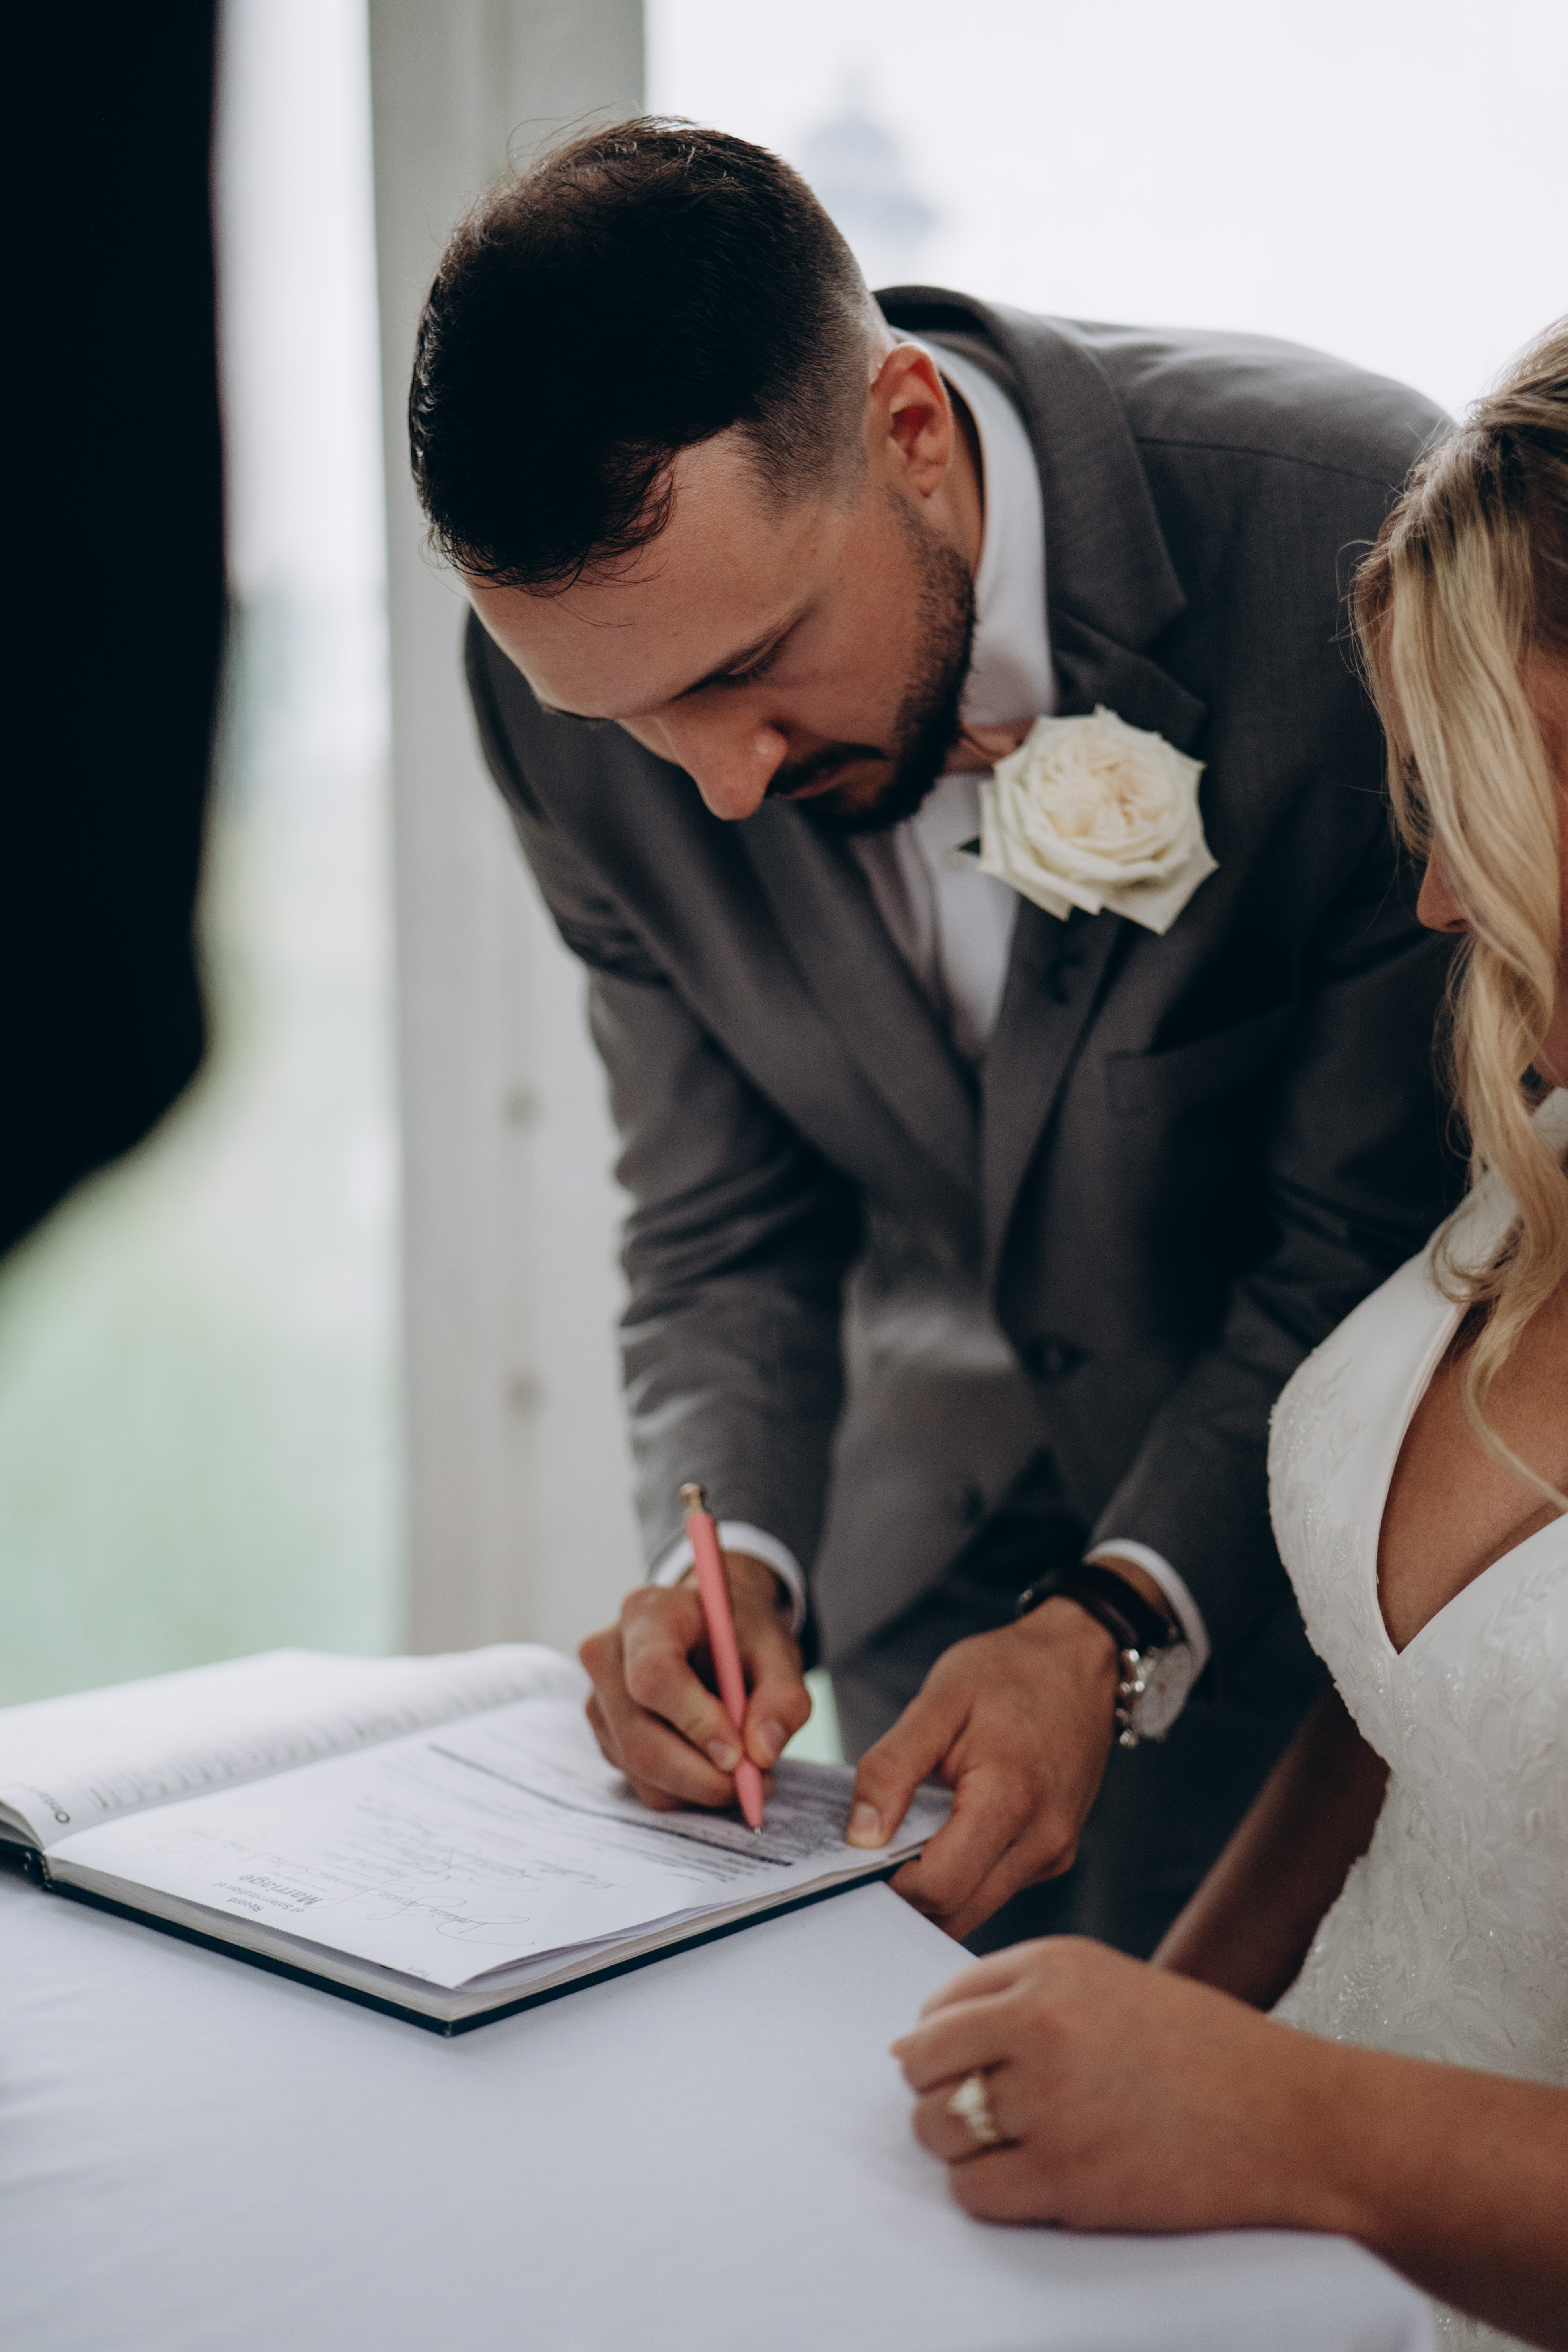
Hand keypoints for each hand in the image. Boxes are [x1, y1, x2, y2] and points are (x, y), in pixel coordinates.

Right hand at [578, 1553, 810, 1812]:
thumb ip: (783, 1698)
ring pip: (639, 1768)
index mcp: (648, 1614)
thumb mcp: (778, 1652)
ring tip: (746, 1773)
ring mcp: (599, 1698)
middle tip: (756, 1783)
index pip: (655, 1676)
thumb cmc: (742, 1636)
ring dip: (698, 1788)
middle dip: (702, 1776)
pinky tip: (715, 1768)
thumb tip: (762, 1752)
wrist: (714, 1632)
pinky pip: (640, 1783)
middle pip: (640, 1737)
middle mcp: (608, 1654)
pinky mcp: (605, 1734)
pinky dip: (684, 1791)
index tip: (740, 1754)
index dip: (697, 1723)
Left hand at [843, 1599, 1121, 1938]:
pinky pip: (995, 1888)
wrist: (1077, 1660)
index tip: (856, 1855)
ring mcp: (1053, 1852)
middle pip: (955, 1911)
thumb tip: (861, 1836)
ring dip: (934, 1888)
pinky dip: (961, 1874)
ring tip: (908, 1835)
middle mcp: (1041, 1841)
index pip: (937, 1886)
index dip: (887, 1881)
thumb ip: (892, 1768)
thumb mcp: (937, 1703)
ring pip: (975, 1908)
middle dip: (905, 1893)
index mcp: (1009, 1800)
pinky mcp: (1055, 1853)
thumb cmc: (1008, 1672)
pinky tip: (944, 1832)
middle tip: (872, 1849)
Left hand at [893, 1936, 1338, 2232]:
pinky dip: (989, 2194)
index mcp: (1051, 1966)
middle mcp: (1039, 2021)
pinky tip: (1033, 2181)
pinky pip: (973, 2190)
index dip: (941, 2042)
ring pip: (937, 2128)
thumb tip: (921, 2041)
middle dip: (937, 2091)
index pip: (941, 2002)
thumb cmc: (1209, 2054)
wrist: (1292, 2118)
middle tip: (978, 2111)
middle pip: (923, 2062)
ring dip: (960, 2146)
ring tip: (1013, 2146)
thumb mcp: (1112, 1987)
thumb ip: (1025, 2000)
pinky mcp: (1065, 2176)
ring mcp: (1050, 2100)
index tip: (959, 2066)